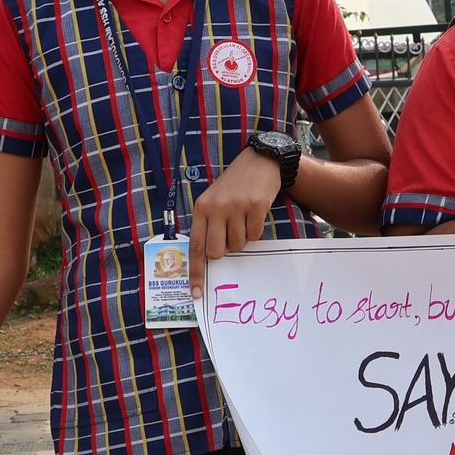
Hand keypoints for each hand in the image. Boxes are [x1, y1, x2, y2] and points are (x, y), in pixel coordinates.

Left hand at [188, 146, 284, 295]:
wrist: (259, 161)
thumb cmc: (234, 186)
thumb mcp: (213, 200)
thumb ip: (208, 225)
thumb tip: (210, 258)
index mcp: (202, 208)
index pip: (195, 247)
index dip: (195, 272)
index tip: (196, 293)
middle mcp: (216, 208)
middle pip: (217, 252)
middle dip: (225, 250)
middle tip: (231, 234)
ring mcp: (236, 207)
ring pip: (238, 245)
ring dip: (243, 238)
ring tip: (243, 217)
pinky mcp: (255, 206)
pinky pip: (255, 235)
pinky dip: (255, 230)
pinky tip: (254, 213)